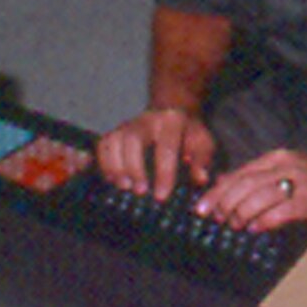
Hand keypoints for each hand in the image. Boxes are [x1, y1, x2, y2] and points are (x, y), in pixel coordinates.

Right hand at [95, 107, 215, 202]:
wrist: (173, 111)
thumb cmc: (188, 133)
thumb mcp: (203, 143)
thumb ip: (202, 160)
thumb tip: (200, 178)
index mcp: (172, 121)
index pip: (166, 147)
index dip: (163, 173)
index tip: (161, 196)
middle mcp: (147, 119)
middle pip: (133, 140)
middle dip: (134, 167)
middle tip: (139, 191)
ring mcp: (129, 123)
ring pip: (114, 140)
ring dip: (115, 166)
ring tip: (124, 187)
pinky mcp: (116, 131)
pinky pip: (103, 144)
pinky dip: (104, 163)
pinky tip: (111, 180)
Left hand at [193, 148, 306, 230]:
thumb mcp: (285, 169)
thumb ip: (256, 176)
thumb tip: (222, 182)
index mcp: (277, 157)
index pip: (239, 173)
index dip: (217, 192)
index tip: (202, 207)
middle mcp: (285, 165)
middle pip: (243, 185)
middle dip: (223, 204)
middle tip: (215, 219)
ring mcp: (298, 182)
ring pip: (257, 198)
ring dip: (241, 215)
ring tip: (235, 226)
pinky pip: (278, 212)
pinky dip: (263, 221)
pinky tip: (255, 228)